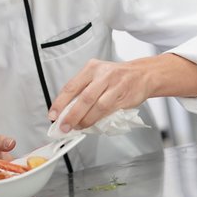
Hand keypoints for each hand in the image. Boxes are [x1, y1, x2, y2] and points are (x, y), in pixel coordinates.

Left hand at [48, 54, 196, 131]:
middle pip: (83, 98)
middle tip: (63, 126)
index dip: (60, 102)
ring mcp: (114, 86)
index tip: (53, 115)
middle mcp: (102, 75)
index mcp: (91, 68)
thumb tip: (66, 111)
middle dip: (71, 115)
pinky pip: (108, 111)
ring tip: (77, 127)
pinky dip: (97, 120)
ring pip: (96, 106)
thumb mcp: (97, 75)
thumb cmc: (117, 77)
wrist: (143, 74)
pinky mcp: (124, 97)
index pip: (71, 86)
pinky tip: (91, 125)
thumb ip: (83, 90)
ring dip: (84, 120)